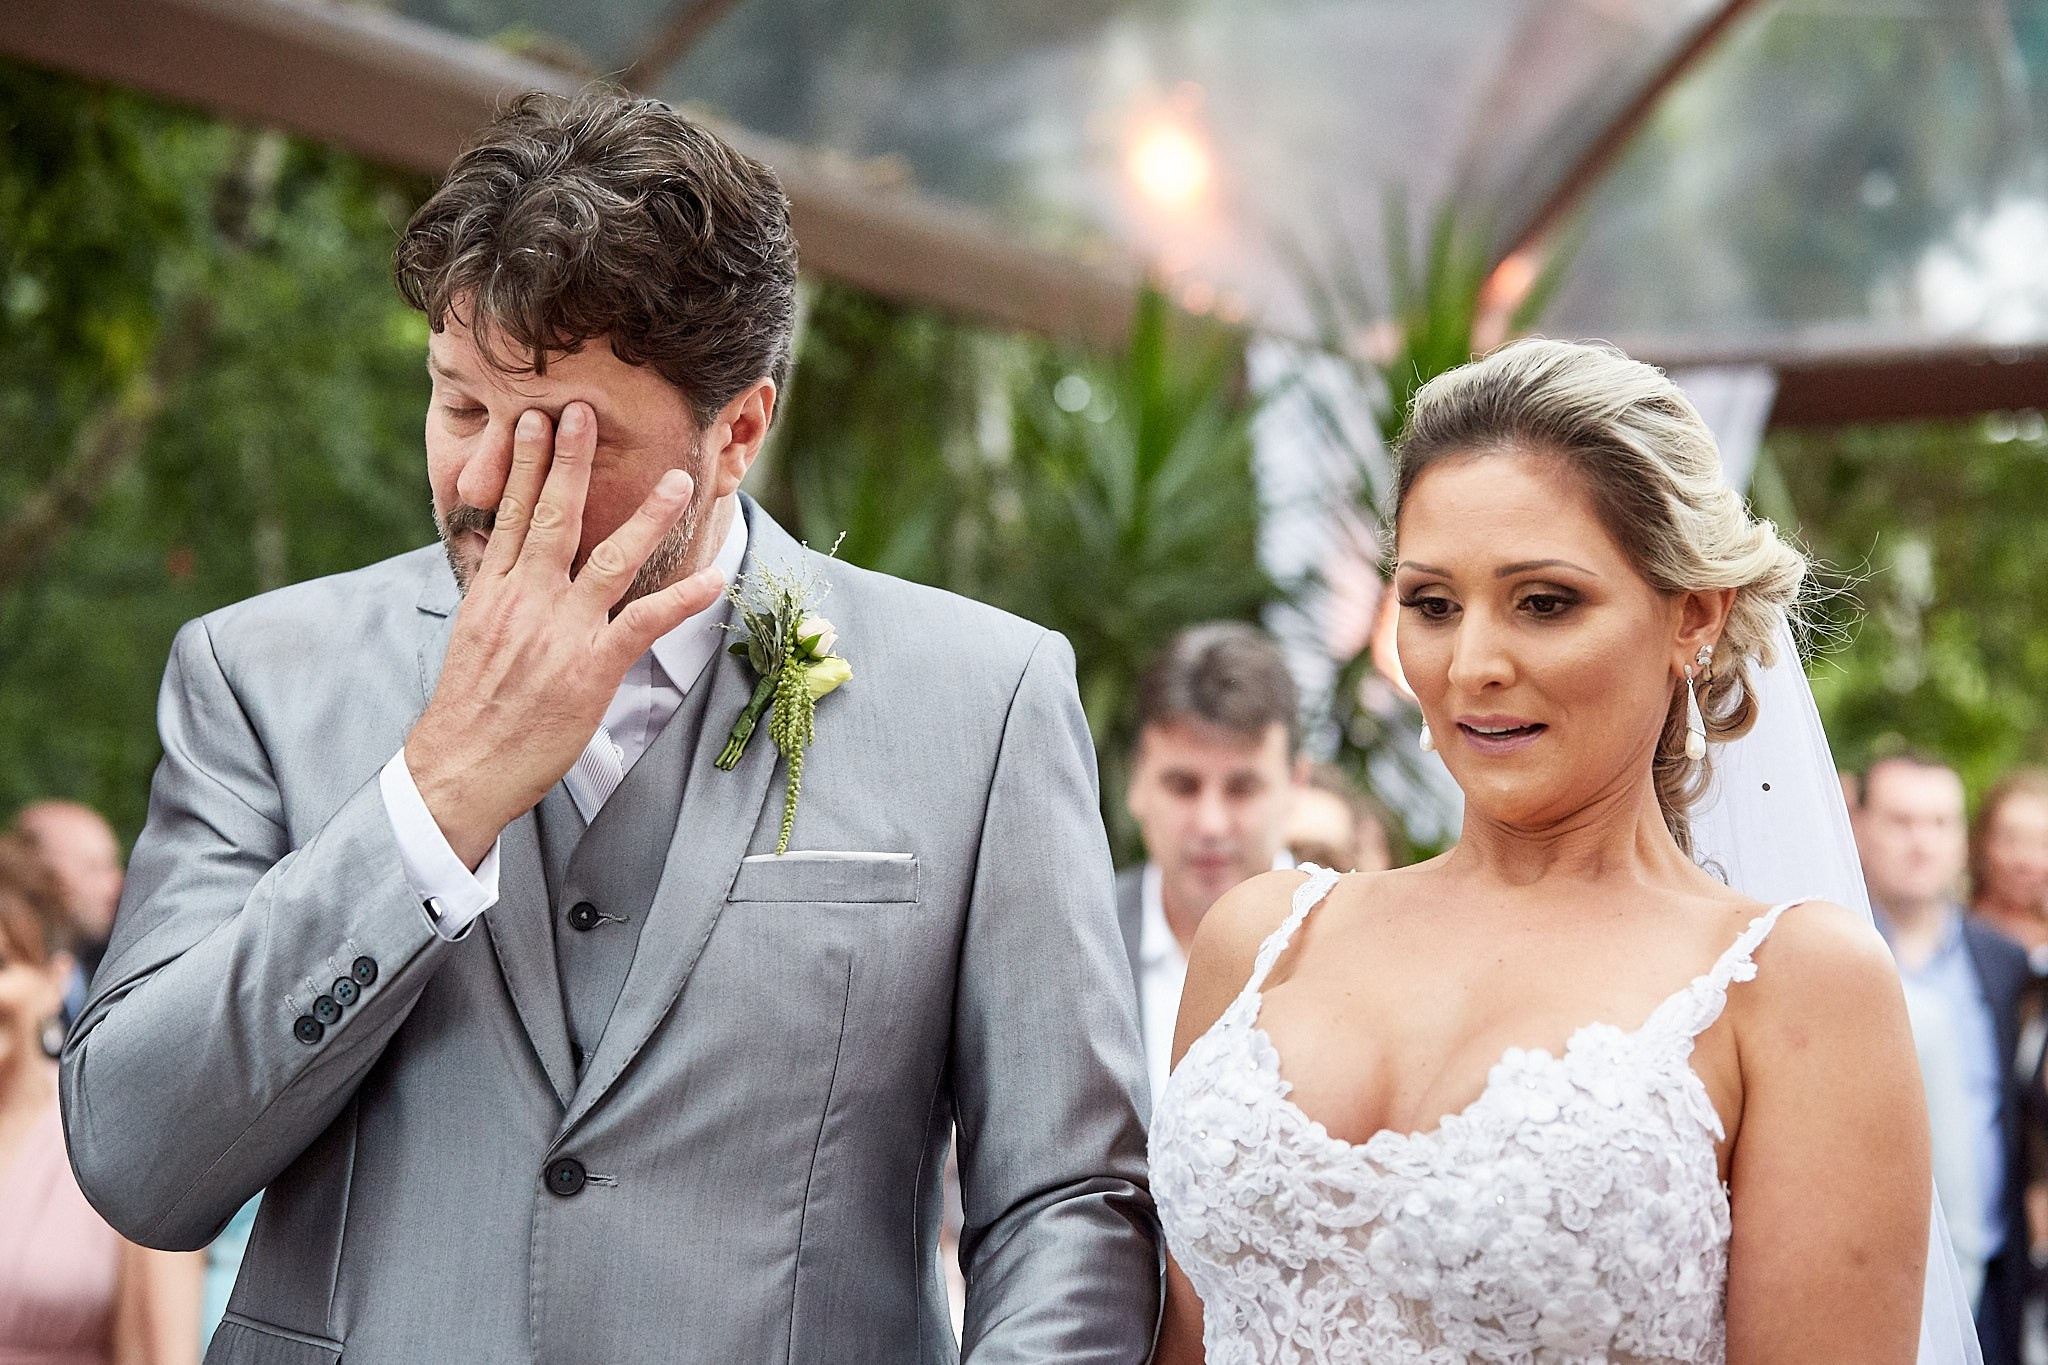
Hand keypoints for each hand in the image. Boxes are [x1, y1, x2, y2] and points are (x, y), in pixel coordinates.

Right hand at [404, 403, 721, 867]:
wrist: (462, 766)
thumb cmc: (470, 708)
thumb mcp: (472, 635)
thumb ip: (492, 589)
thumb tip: (493, 551)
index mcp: (497, 591)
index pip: (513, 513)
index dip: (529, 464)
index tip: (539, 420)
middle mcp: (527, 600)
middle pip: (554, 517)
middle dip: (572, 461)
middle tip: (586, 410)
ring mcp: (562, 631)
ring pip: (609, 559)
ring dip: (647, 518)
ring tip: (677, 481)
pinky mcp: (592, 668)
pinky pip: (645, 623)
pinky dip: (683, 599)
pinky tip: (715, 577)